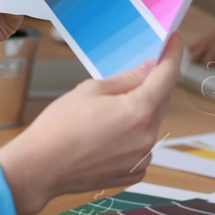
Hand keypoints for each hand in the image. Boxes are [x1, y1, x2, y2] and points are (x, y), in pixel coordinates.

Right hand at [0, 33, 181, 214]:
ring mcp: (141, 158)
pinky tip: (105, 136)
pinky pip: (141, 147)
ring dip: (138, 113)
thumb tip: (149, 68)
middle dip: (151, 85)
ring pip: (150, 124)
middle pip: (161, 100)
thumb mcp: (91, 90)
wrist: (39, 168)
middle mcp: (147, 137)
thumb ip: (127, 78)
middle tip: (132, 75)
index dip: (173, 54)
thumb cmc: (58, 128)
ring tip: (105, 114)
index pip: (167, 76)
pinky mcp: (132, 173)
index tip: (175, 42)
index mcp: (139, 111)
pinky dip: (131, 137)